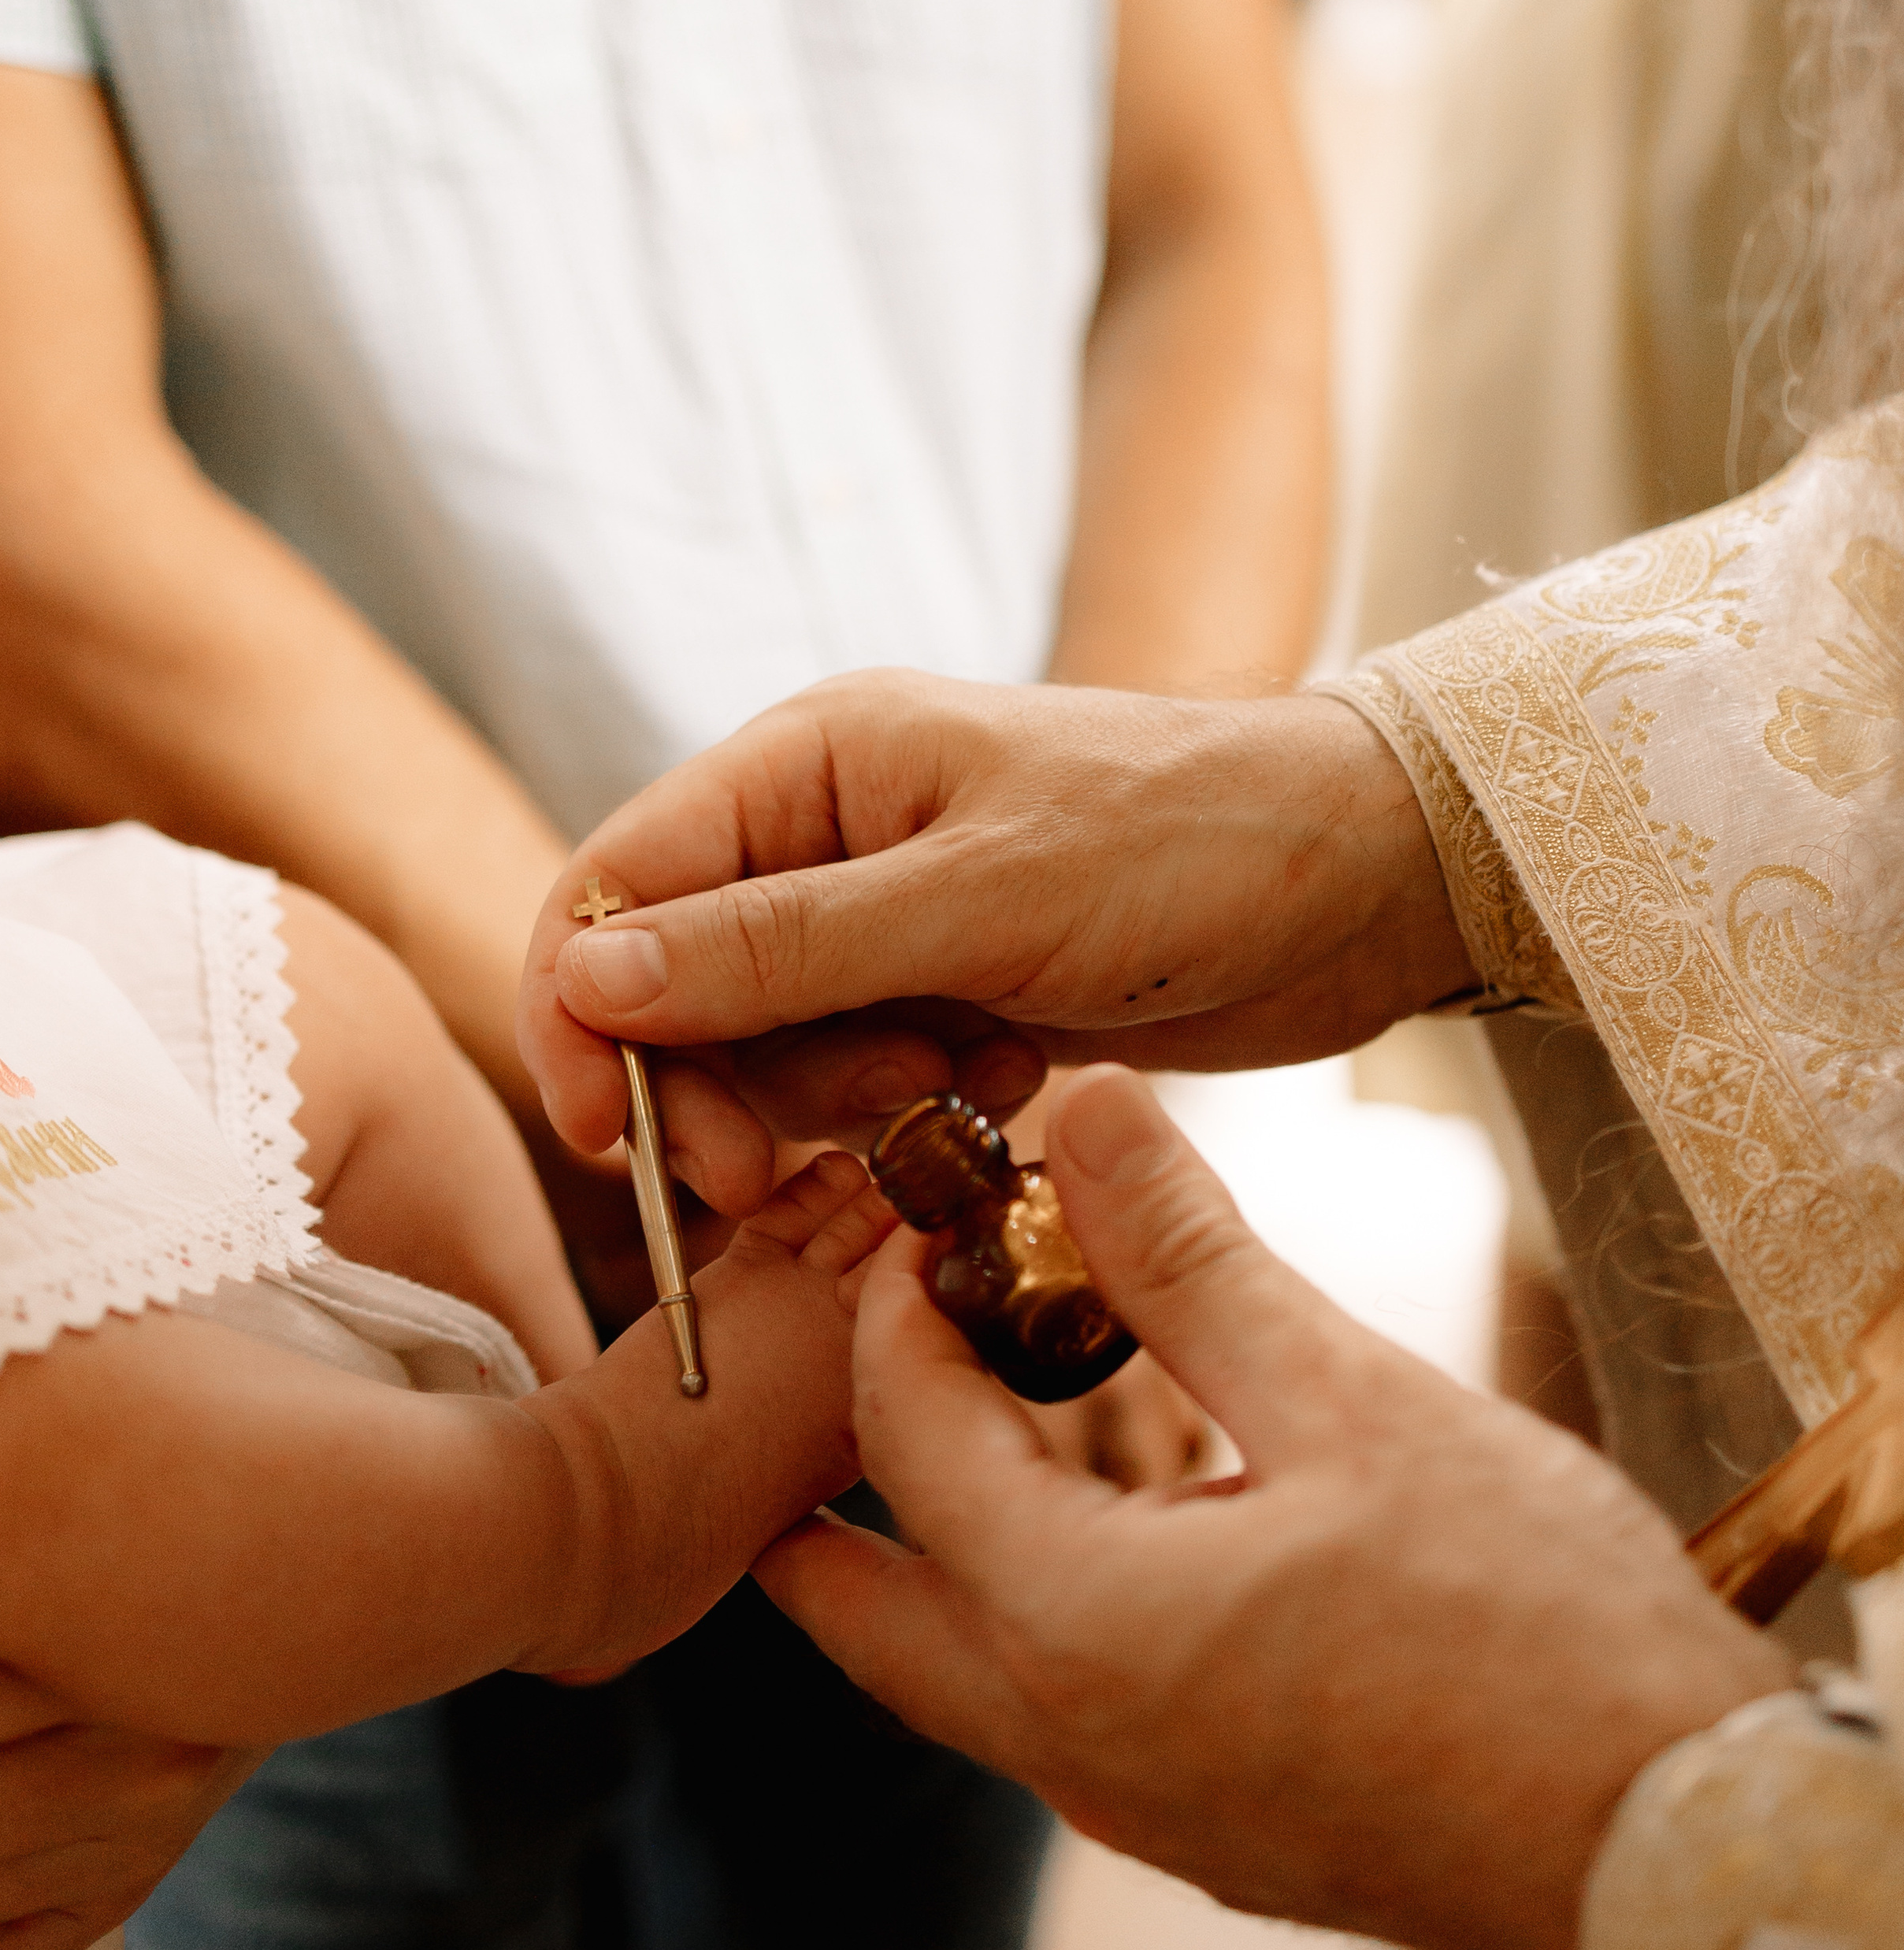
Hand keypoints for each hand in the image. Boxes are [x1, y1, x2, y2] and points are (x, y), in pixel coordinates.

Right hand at [517, 673, 1473, 1216]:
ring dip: (826, 1109)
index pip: (617, 889)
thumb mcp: (978, 898)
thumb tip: (589, 981)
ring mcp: (891, 921)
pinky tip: (999, 1091)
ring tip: (944, 1096)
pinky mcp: (950, 993)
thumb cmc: (1192, 842)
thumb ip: (780, 946)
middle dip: (710, 1094)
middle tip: (768, 1185)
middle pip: (676, 991)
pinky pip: (862, 1083)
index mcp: (809, 764)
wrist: (1367, 877)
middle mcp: (829, 836)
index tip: (616, 1141)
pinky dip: (905, 1114)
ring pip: (768, 1053)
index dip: (583, 1019)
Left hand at [755, 1067, 1789, 1949]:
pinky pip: (1048, 1710)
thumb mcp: (1353, 1404)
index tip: (939, 1225)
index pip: (899, 1438)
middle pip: (850, 1603)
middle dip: (834, 1466)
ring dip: (937, 1538)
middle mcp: (1059, 1739)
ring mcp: (1123, 1806)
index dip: (894, 1309)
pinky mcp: (1194, 1830)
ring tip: (1008, 1401)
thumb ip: (1192, 1262)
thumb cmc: (1535, 1631)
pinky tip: (1127, 1523)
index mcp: (1070, 1625)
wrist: (1672, 1848)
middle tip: (890, 1340)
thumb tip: (1086, 1111)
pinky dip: (1032, 1605)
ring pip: (946, 1668)